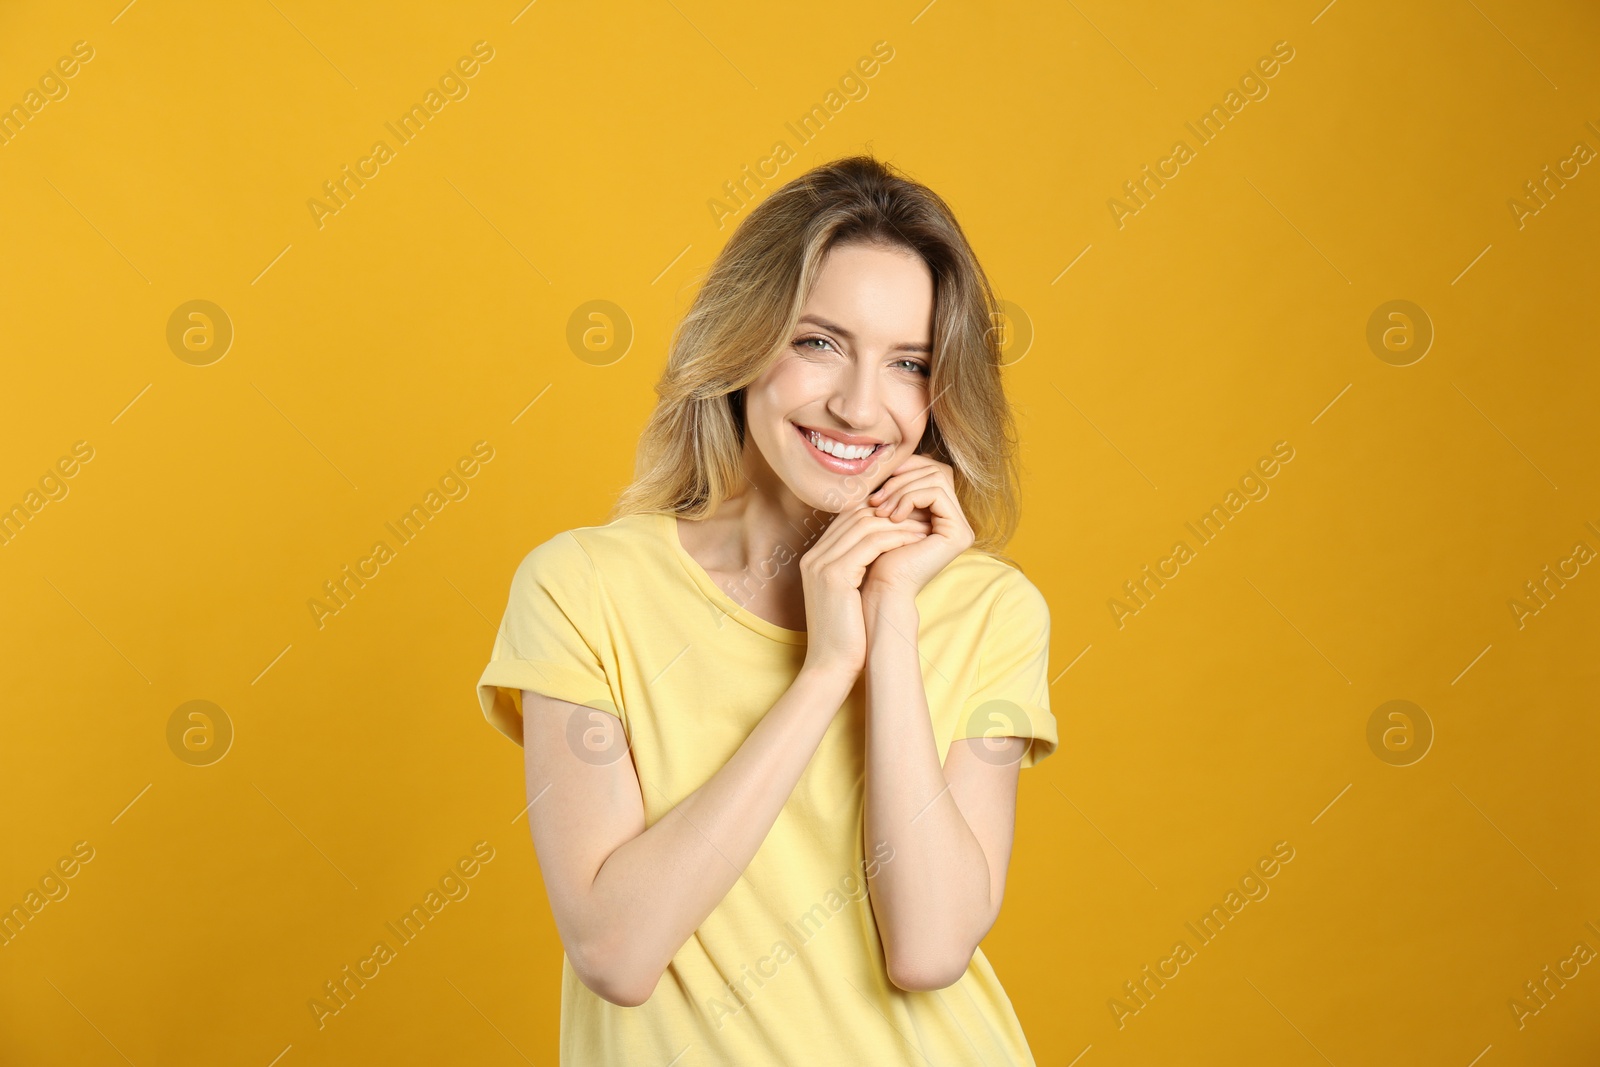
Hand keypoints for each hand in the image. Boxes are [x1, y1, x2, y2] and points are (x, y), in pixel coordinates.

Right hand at [799, 505, 931, 677]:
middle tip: (922, 514)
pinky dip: (897, 538)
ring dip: (899, 523)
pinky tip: (918, 541)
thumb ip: (858, 569)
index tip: (909, 516)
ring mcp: (821, 565)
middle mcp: (813, 557)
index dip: (880, 512)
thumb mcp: (849, 596)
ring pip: (865, 525)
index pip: (848, 518)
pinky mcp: (835, 576)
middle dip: (892, 511)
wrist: (831, 666)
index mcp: (815, 560)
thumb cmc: (846, 636)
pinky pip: (871, 543)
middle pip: (855, 515)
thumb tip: (886, 552)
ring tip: (926, 527)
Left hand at [860, 455, 973, 602]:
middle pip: (936, 470)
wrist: (879, 588)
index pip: (931, 470)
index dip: (905, 468)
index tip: (877, 483)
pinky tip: (892, 517)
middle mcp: (956, 520)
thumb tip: (895, 455)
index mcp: (941, 514)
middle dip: (901, 479)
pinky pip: (937, 492)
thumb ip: (896, 486)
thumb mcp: (885, 511)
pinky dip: (910, 497)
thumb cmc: (876, 553)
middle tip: (875, 500)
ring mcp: (961, 527)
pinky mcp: (960, 533)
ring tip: (880, 510)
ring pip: (936, 478)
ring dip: (901, 489)